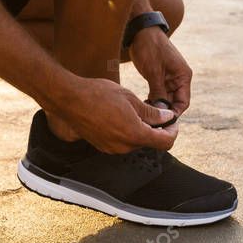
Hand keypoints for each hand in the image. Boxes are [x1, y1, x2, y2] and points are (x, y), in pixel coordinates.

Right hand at [46, 77, 177, 153]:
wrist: (69, 99)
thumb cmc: (98, 94)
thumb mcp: (130, 98)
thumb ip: (151, 112)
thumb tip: (167, 117)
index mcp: (134, 134)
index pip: (165, 142)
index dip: (173, 132)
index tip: (173, 122)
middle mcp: (124, 146)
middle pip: (150, 143)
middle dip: (156, 129)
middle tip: (157, 112)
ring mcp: (111, 148)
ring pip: (135, 142)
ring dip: (141, 130)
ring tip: (137, 111)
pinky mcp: (102, 146)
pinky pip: (121, 142)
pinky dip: (127, 132)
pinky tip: (122, 116)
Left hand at [128, 27, 192, 115]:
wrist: (140, 29)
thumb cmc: (149, 47)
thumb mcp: (153, 71)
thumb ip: (158, 92)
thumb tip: (161, 112)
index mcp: (183, 76)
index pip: (183, 102)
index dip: (174, 114)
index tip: (162, 122)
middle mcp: (179, 78)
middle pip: (174, 102)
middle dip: (164, 112)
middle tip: (150, 121)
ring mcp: (169, 77)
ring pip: (166, 99)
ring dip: (157, 107)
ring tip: (145, 114)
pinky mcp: (159, 76)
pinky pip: (158, 93)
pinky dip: (153, 100)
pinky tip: (143, 105)